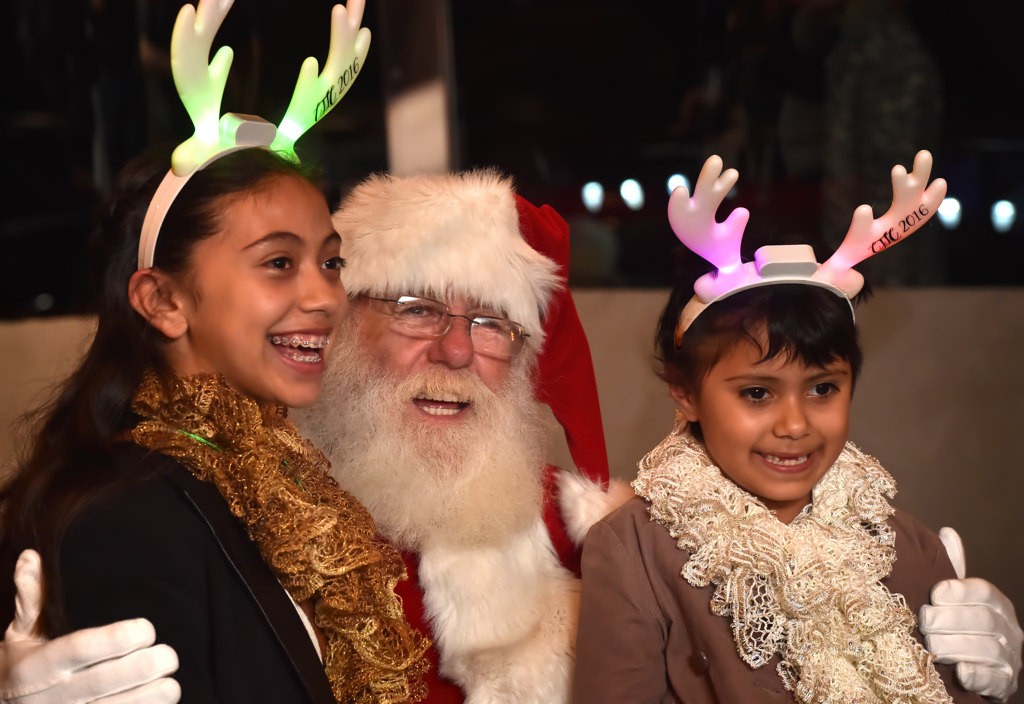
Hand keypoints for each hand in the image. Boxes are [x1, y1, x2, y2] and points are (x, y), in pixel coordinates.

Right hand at [0, 550, 179, 702]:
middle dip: (142, 669)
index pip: (79, 648)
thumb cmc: (19, 667)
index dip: (115, 639)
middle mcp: (52, 695)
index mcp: (38, 664)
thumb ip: (31, 600)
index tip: (147, 629)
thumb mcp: (19, 636)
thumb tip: (31, 558)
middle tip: (169, 655)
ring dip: (147, 698)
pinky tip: (157, 703)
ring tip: (171, 684)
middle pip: (102, 682)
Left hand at [920, 528, 1022, 701]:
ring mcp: (1010, 657)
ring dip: (954, 647)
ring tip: (931, 647)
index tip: (934, 594)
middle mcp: (1009, 629)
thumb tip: (947, 532)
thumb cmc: (959, 627)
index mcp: (997, 604)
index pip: (984, 591)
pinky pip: (993, 678)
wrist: (976, 669)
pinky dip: (976, 674)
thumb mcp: (956, 598)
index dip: (959, 591)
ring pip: (986, 648)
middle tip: (924, 623)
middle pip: (982, 620)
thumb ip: (952, 569)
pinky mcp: (1004, 683)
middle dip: (948, 621)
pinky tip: (960, 671)